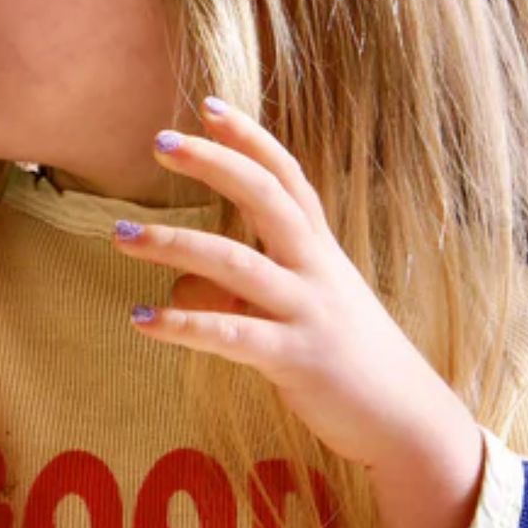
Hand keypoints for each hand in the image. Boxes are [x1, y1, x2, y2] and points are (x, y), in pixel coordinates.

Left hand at [116, 98, 471, 472]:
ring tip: (121, 234)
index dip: (251, 139)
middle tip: (159, 142)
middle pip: (264, 199)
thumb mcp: (304, 309)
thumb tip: (184, 281)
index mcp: (321, 250)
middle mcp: (317, 270)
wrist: (407, 421)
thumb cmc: (350, 360)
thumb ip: (248, 285)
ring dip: (174, 244)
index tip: (209, 106)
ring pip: (236, 264)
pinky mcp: (294, 358)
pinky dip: (181, 324)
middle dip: (213, 165)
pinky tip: (140, 317)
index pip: (287, 177)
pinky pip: (230, 334)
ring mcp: (307, 311)